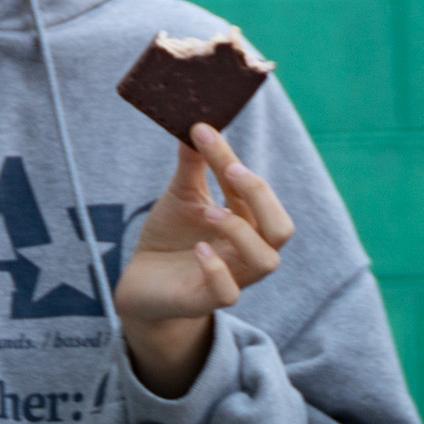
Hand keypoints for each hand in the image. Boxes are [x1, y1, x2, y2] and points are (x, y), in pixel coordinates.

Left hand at [114, 123, 294, 397]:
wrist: (142, 282)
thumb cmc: (171, 237)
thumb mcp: (181, 197)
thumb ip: (192, 165)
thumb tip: (196, 123)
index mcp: (245, 222)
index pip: (254, 190)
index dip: (231, 159)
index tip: (202, 131)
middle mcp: (246, 250)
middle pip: (281, 229)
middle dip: (261, 197)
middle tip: (230, 171)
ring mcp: (231, 277)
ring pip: (266, 261)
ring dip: (241, 232)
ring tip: (210, 212)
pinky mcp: (205, 299)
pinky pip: (228, 292)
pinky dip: (217, 269)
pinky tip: (199, 248)